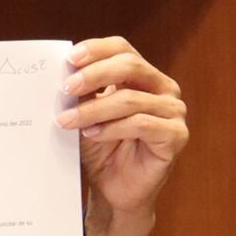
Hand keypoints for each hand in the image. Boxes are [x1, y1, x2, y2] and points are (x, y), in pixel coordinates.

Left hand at [55, 36, 188, 235]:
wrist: (112, 187)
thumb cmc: (99, 146)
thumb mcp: (84, 112)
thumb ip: (79, 90)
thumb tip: (60, 71)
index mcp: (141, 74)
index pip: (122, 48)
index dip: (97, 49)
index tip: (70, 58)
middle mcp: (162, 87)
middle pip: (130, 66)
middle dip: (94, 75)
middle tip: (65, 88)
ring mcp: (173, 111)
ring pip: (130, 99)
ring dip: (93, 109)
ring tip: (66, 120)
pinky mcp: (176, 136)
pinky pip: (142, 124)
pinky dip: (111, 128)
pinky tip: (91, 135)